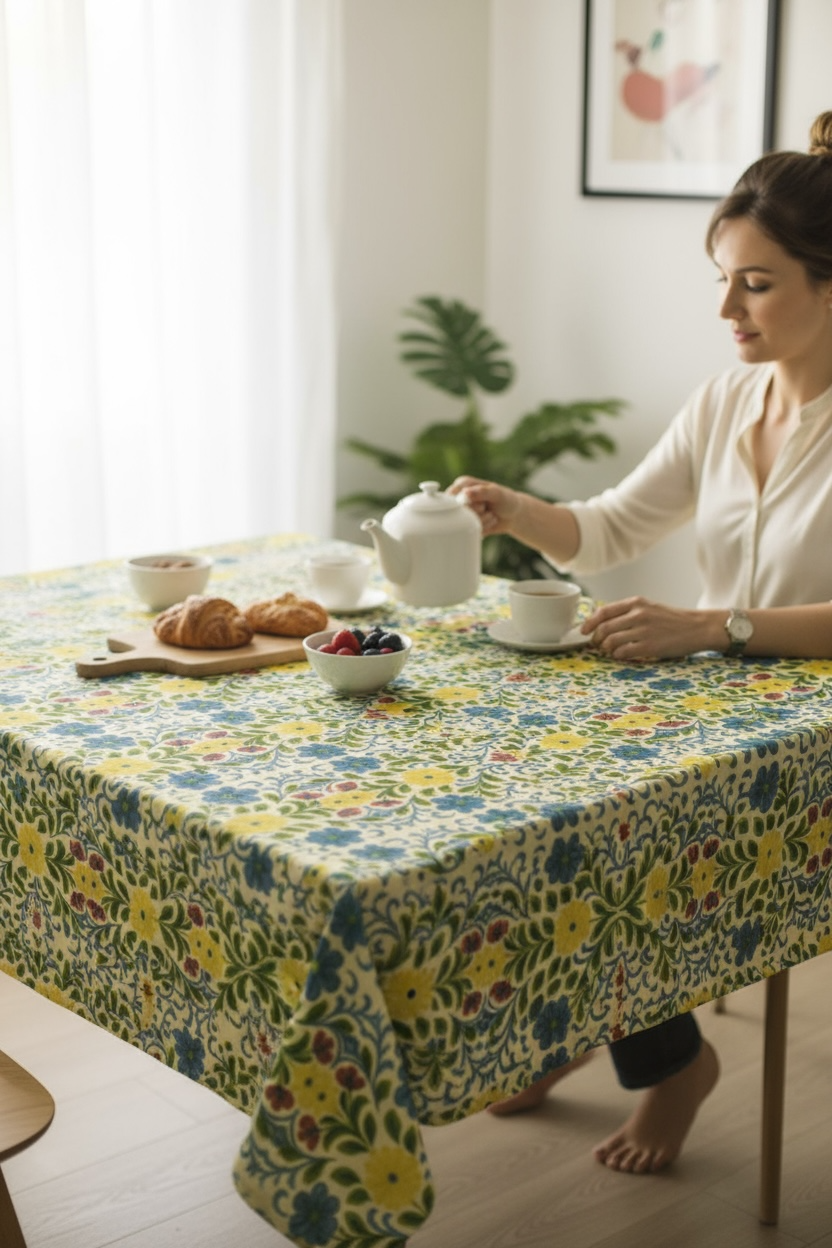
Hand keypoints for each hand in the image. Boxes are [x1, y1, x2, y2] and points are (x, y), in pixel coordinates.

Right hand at [447, 476, 522, 535]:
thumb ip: (482, 492)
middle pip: (459, 510)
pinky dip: (483, 528)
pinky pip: (469, 532)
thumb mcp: (497, 493)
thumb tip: (465, 493)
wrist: (513, 515)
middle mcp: (459, 498)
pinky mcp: (465, 525)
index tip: (482, 503)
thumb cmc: (506, 500)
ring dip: (482, 521)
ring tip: (490, 514)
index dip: (467, 502)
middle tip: (486, 507)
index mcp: (463, 484)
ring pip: (464, 522)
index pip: (454, 495)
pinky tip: (489, 521)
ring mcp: (461, 512)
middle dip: (477, 512)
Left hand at [582, 596, 708, 660]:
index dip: (589, 622)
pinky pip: (623, 652)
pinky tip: (621, 655)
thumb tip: (602, 623)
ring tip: (610, 651)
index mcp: (636, 603)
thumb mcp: (649, 607)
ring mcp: (644, 630)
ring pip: (611, 641)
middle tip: (597, 645)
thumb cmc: (672, 619)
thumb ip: (628, 612)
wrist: (697, 628)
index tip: (583, 631)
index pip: (604, 611)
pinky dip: (618, 656)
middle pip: (604, 628)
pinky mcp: (650, 646)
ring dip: (606, 649)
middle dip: (596, 639)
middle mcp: (638, 614)